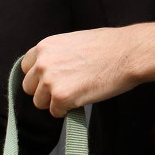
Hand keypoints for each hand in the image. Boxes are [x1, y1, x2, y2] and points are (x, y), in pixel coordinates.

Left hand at [21, 27, 139, 117]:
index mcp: (44, 46)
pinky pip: (55, 112)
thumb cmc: (108, 46)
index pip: (26, 68)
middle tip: (67, 89)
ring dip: (55, 102)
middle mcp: (42, 62)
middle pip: (29, 87)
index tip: (53, 80)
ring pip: (40, 102)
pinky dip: (67, 110)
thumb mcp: (73, 42)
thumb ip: (56, 55)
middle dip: (45, 91)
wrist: (127, 53)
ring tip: (76, 93)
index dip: (40, 76)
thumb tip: (50, 70)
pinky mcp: (61, 97)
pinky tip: (82, 98)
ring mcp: (49, 80)